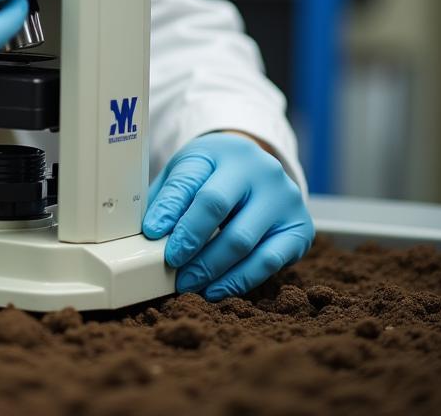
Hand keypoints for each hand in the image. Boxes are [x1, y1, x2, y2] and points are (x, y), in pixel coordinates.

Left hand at [142, 131, 313, 299]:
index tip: (150, 233)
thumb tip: (141, 234)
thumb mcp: (188, 173)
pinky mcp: (299, 227)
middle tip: (170, 264)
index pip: (188, 180)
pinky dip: (238, 280)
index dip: (167, 210)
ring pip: (241, 239)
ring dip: (210, 267)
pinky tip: (216, 290)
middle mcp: (256, 168)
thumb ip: (167, 198)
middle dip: (189, 239)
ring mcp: (282, 197)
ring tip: (187, 283)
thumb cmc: (214, 176)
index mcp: (220, 151)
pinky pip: (268, 261)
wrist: (259, 171)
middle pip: (215, 205)